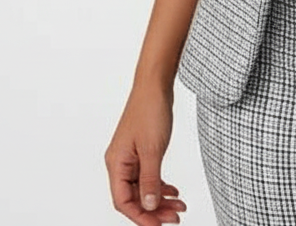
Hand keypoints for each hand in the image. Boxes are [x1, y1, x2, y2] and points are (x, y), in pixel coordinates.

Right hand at [105, 82, 187, 223]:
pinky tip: (173, 191)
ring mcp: (130, 157)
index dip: (141, 217)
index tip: (159, 225)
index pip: (123, 202)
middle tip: (176, 218)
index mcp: (116, 164)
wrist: (155, 85)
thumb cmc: (150, 110)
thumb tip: (149, 206)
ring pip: (143, 188)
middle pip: (134, 198)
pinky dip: (160, 185)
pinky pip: (148, 176)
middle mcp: (120, 163)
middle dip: (154, 210)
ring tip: (179, 206)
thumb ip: (150, 180)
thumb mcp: (153, 149)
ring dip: (160, 199)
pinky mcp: (141, 151)